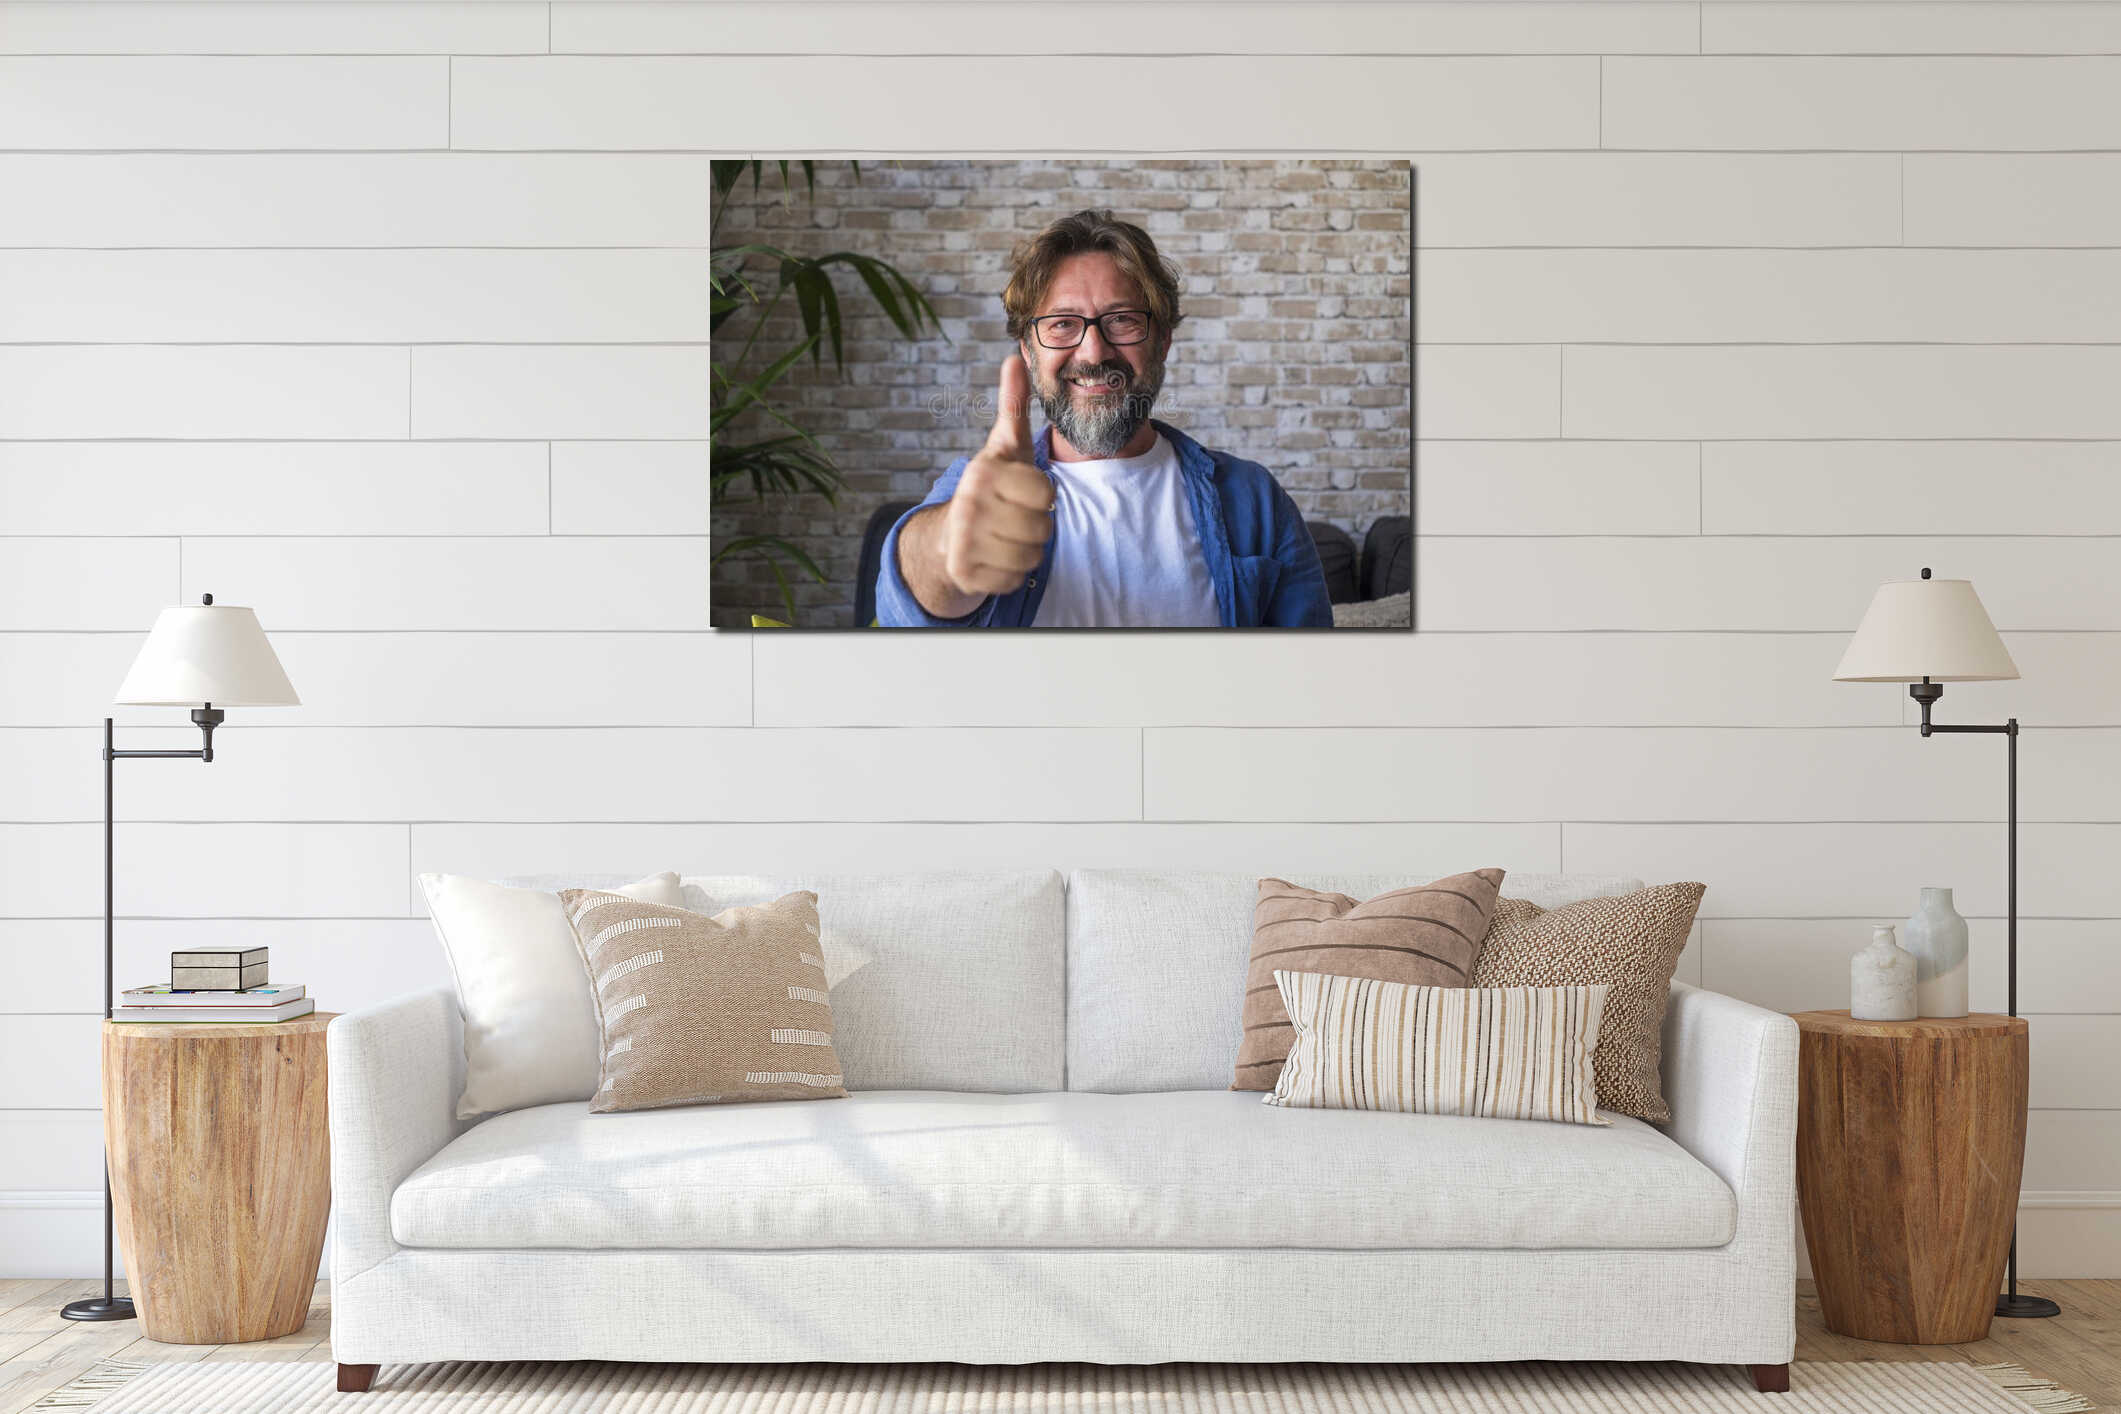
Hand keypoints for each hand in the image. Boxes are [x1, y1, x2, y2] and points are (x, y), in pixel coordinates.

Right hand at [937, 355, 1052, 598]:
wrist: (949, 536)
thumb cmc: (990, 488)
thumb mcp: (1004, 447)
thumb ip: (1013, 405)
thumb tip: (1014, 358)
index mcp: (984, 472)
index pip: (1046, 494)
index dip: (1042, 496)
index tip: (1021, 493)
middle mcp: (970, 505)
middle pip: (1042, 528)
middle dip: (1036, 526)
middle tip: (1014, 518)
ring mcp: (964, 540)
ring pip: (1031, 556)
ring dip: (1026, 550)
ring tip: (1006, 536)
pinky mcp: (965, 572)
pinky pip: (1015, 579)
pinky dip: (1011, 573)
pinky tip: (995, 558)